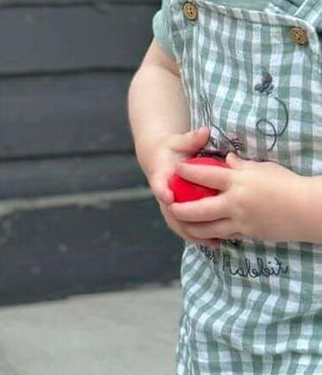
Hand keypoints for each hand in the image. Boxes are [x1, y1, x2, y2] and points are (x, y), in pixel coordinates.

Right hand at [139, 125, 211, 241]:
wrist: (160, 158)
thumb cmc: (172, 148)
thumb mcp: (180, 141)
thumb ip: (191, 138)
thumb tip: (205, 131)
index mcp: (161, 176)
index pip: (159, 185)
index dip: (163, 192)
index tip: (169, 197)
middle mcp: (164, 194)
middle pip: (169, 212)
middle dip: (183, 223)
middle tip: (198, 230)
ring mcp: (170, 205)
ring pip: (178, 224)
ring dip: (193, 235)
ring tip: (213, 243)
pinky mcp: (178, 212)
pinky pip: (186, 227)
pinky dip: (198, 236)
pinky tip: (216, 242)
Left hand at [170, 154, 321, 246]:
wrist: (307, 209)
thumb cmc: (287, 183)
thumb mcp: (262, 168)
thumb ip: (241, 166)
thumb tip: (227, 160)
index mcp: (237, 181)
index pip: (204, 175)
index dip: (188, 171)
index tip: (177, 168)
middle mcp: (234, 202)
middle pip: (198, 208)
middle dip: (181, 208)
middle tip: (170, 206)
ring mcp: (240, 221)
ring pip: (208, 227)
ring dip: (192, 227)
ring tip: (182, 223)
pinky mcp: (248, 234)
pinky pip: (225, 235)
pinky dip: (214, 234)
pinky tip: (206, 234)